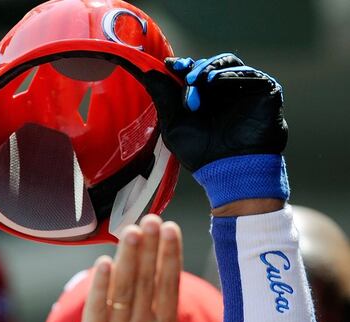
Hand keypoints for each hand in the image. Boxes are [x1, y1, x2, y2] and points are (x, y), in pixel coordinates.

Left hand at [67, 215, 242, 321]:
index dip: (169, 256)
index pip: (168, 285)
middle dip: (151, 248)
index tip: (171, 229)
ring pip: (125, 288)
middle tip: (153, 218)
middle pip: (148, 280)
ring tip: (131, 231)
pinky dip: (101, 285)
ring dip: (129, 258)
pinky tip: (103, 263)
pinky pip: (98, 307)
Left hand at [143, 53, 287, 171]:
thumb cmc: (200, 153)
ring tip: (196, 80)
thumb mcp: (173, 122)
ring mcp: (246, 89)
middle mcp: (225, 92)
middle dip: (194, 70)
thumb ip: (162, 95)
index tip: (170, 65)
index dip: (182, 67)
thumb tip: (145, 70)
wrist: (229, 169)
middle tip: (186, 80)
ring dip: (208, 68)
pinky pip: (247, 73)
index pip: (193, 72)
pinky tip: (214, 81)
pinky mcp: (265, 89)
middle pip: (209, 65)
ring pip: (227, 64)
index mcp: (204, 98)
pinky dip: (229, 74)